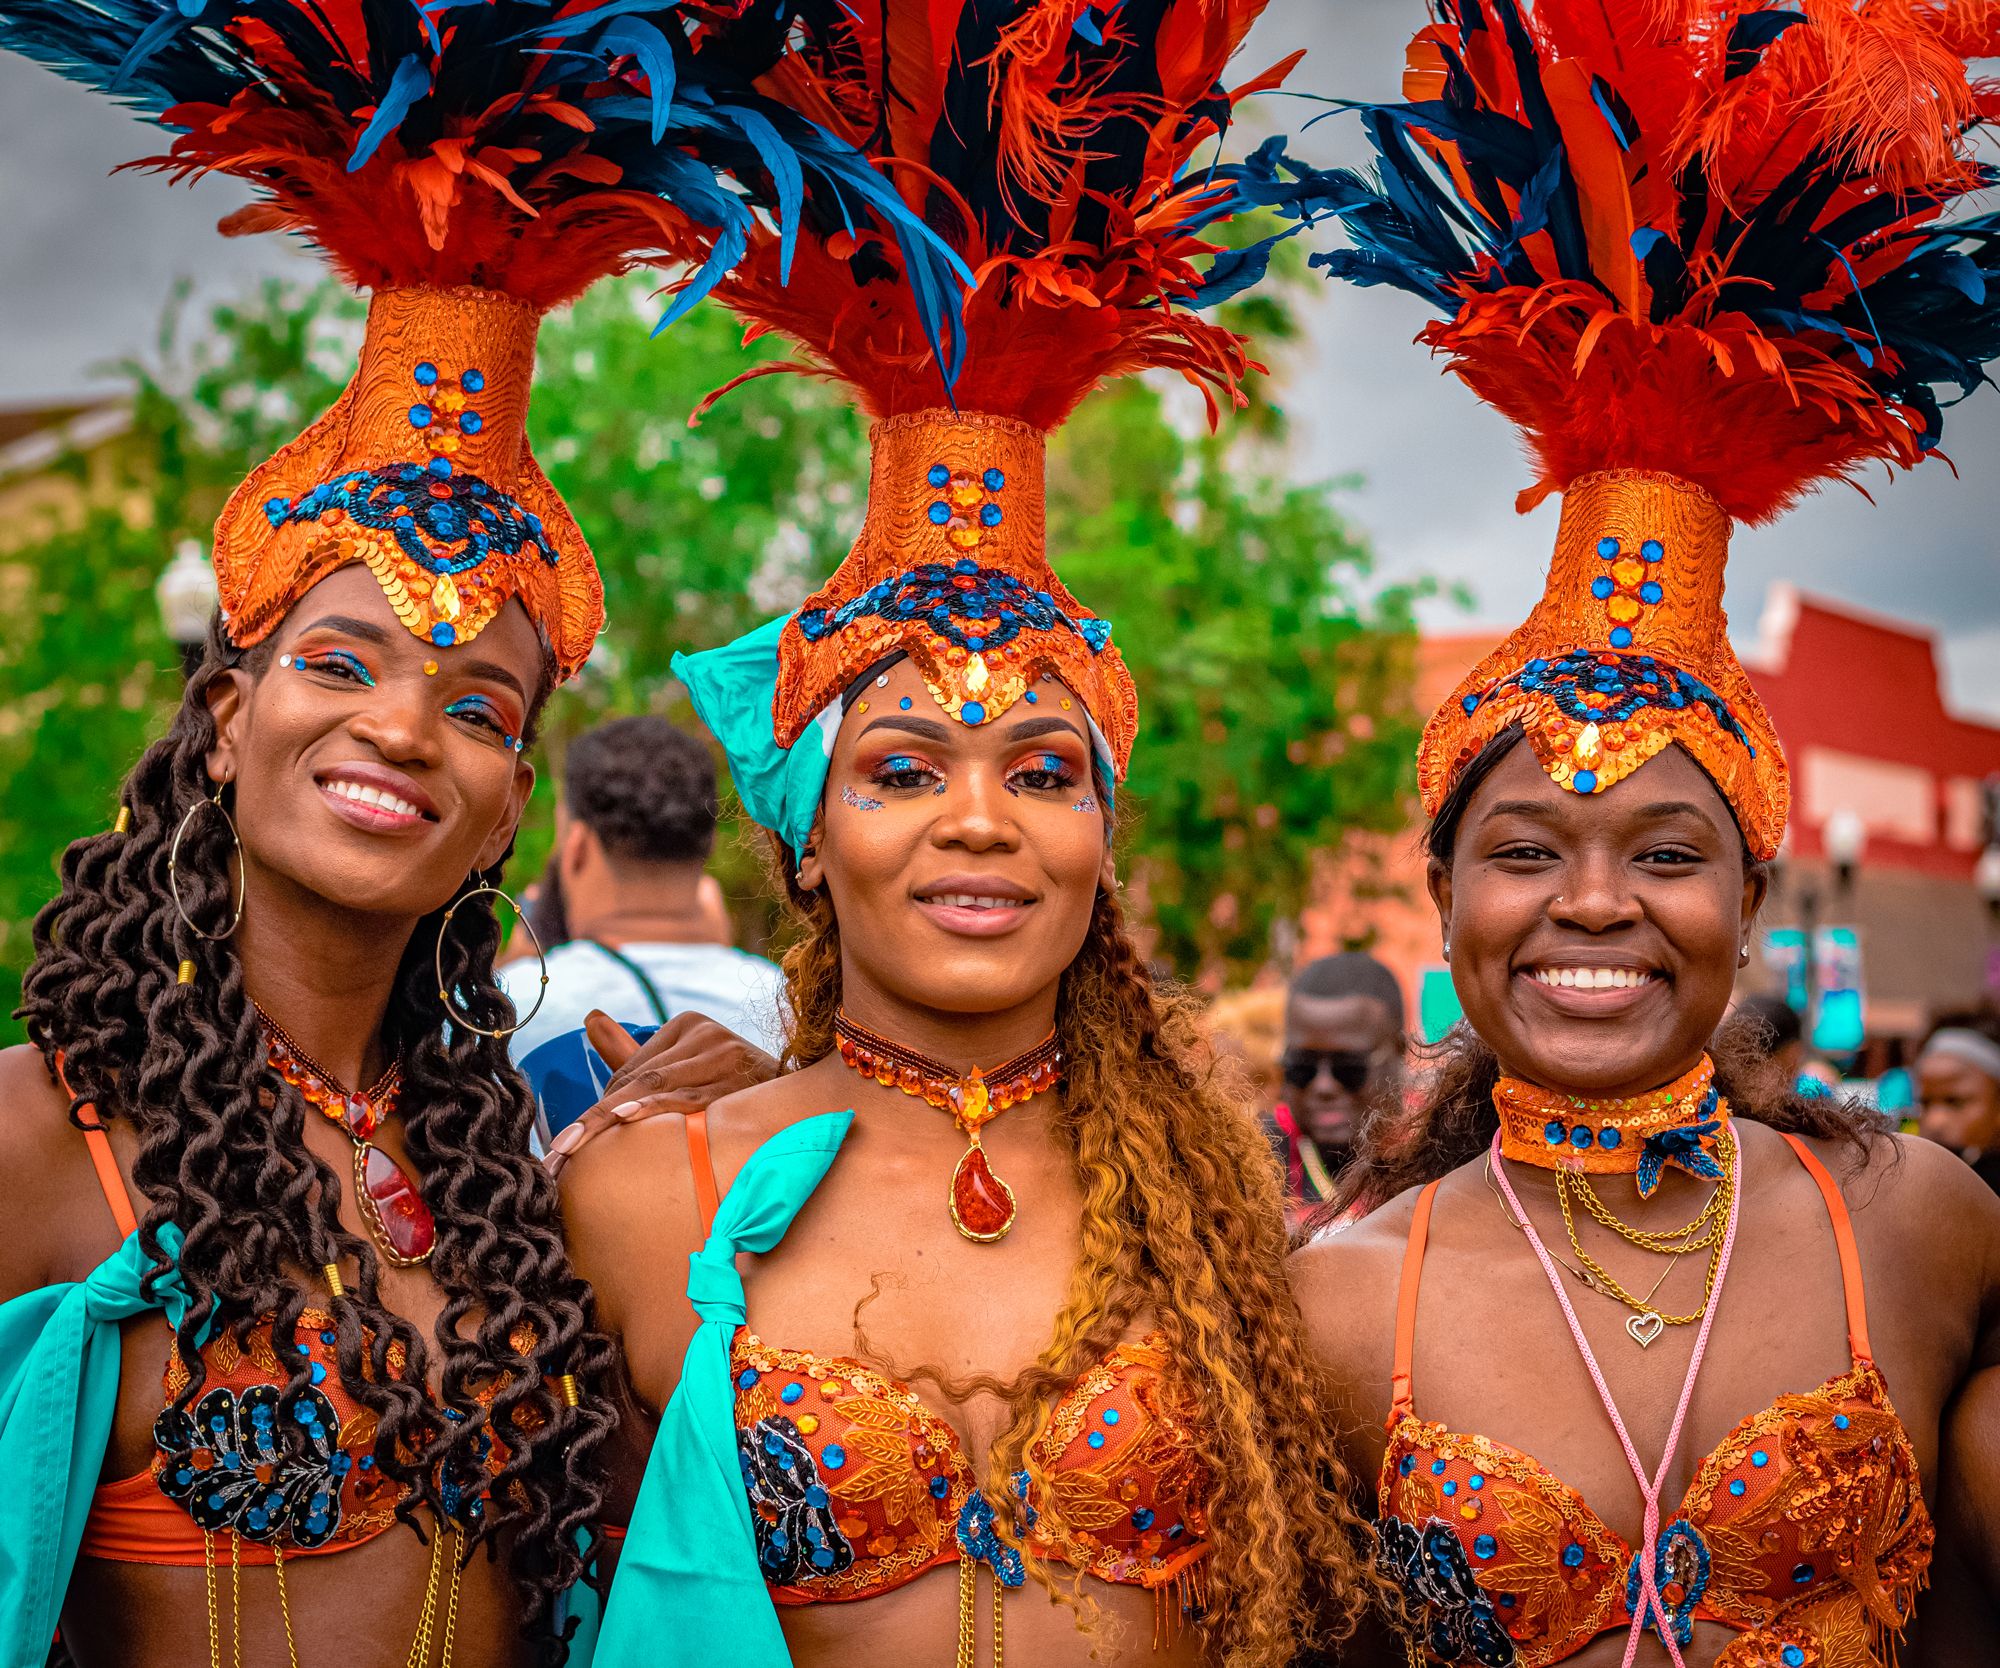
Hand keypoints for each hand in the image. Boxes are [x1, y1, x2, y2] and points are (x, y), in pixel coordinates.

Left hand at [544, 1009, 779, 1177]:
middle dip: (593, 1120)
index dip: (598, 1110)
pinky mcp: (743, 1075)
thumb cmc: (736, 1094)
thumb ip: (633, 1053)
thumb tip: (591, 1017)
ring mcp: (726, 1050)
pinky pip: (690, 1098)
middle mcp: (706, 1031)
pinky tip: (624, 1117)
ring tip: (574, 1145)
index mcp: (688, 1024)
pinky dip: (655, 1109)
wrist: (804, 1107)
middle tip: (557, 1154)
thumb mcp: (682, 1071)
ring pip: (658, 1086)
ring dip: (612, 1118)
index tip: (562, 1148)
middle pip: (639, 1077)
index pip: (631, 1070)